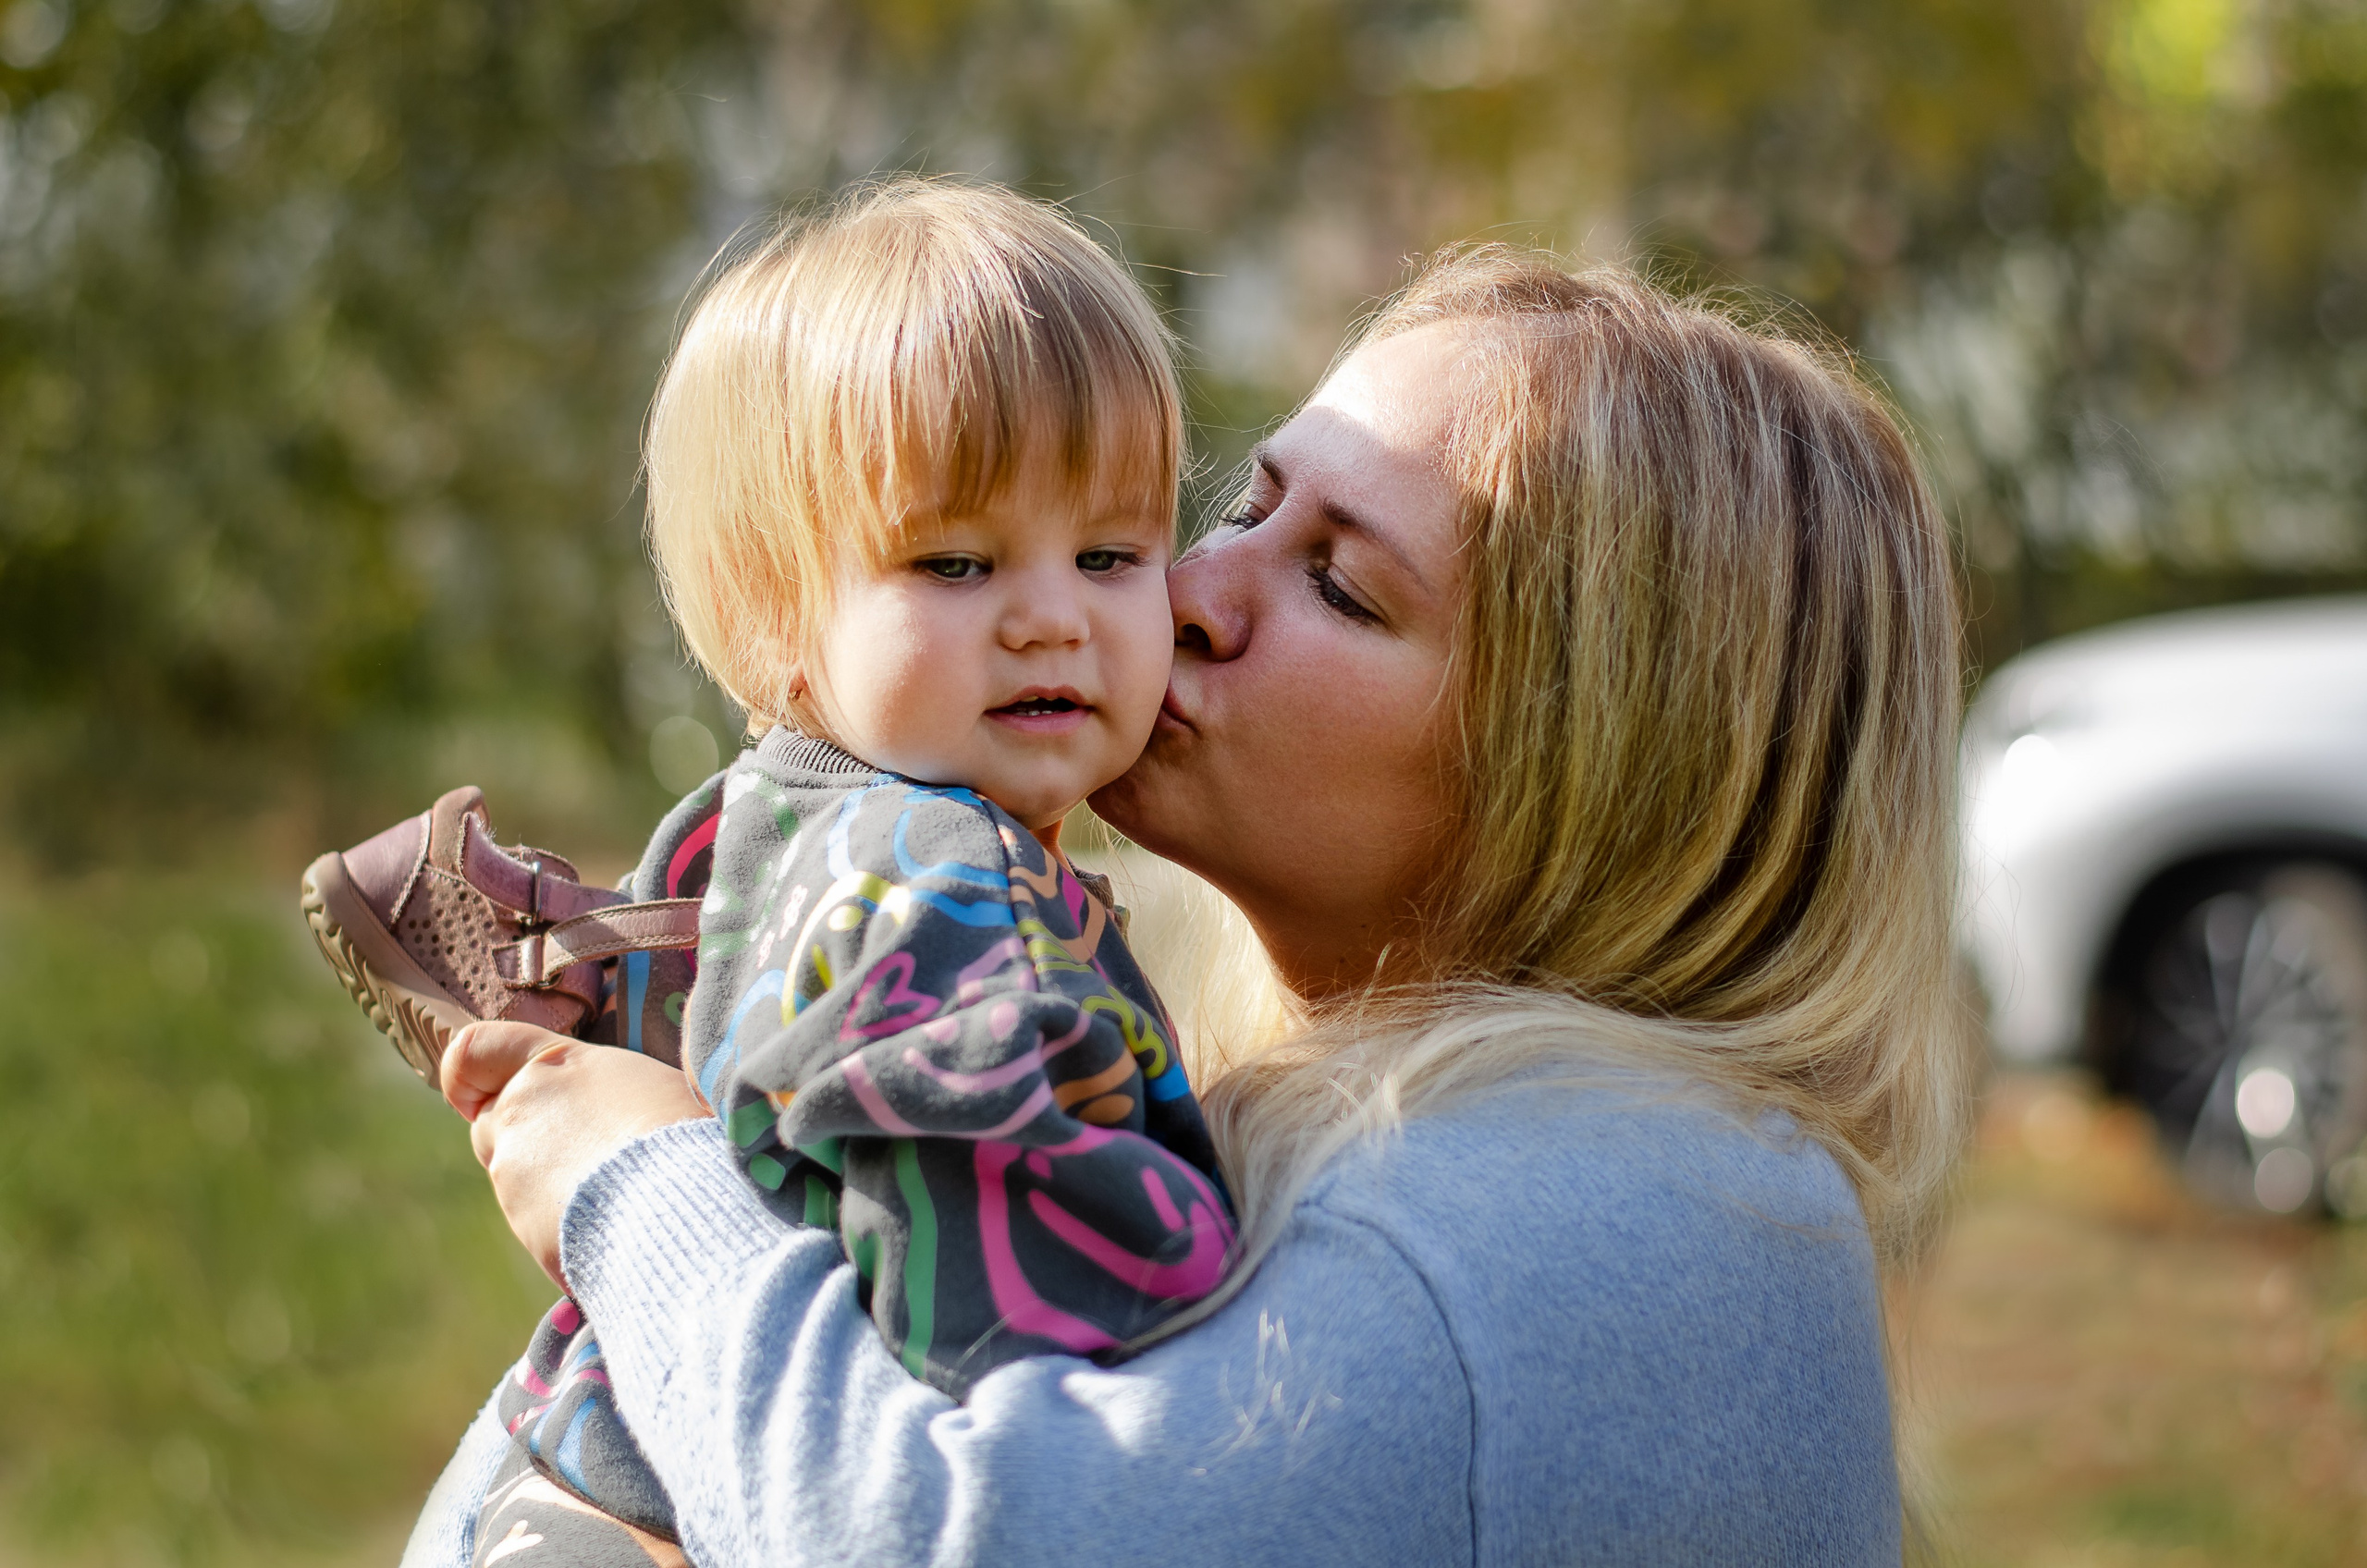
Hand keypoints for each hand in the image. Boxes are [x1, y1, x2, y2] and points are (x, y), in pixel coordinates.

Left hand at [447, 1022, 707, 1288]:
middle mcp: (522, 1112)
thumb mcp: (654, 1085)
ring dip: (550, 1187)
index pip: (472, 1051)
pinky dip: (564, 1229)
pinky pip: (537, 1227)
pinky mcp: (525, 1228)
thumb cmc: (691, 1132)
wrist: (690, 1201)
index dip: (468, 1075)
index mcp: (555, 1065)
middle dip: (526, 1141)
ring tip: (619, 1198)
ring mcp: (516, 1173)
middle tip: (588, 1155)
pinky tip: (616, 1231)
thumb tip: (618, 1112)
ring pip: (515, 1179)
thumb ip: (608, 1091)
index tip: (486, 1092)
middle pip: (492, 1125)